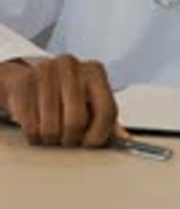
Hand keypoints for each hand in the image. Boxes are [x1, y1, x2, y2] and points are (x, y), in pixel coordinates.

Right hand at [0, 54, 117, 146]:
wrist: (32, 77)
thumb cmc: (67, 94)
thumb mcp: (91, 101)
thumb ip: (108, 119)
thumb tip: (125, 138)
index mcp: (95, 71)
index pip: (106, 110)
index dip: (99, 134)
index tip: (90, 142)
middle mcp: (72, 66)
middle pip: (76, 121)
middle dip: (71, 138)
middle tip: (67, 137)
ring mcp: (47, 70)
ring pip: (51, 128)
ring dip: (51, 138)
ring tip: (52, 129)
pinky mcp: (25, 82)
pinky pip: (31, 126)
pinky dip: (34, 134)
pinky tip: (37, 123)